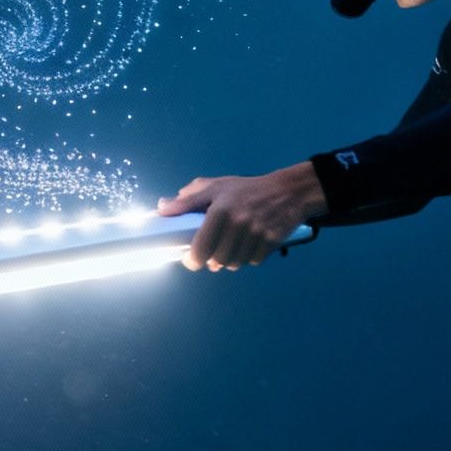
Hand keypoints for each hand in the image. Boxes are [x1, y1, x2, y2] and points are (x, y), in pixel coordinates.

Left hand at [158, 163, 327, 271]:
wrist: (288, 191)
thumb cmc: (245, 189)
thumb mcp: (215, 187)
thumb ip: (187, 199)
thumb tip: (162, 208)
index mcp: (221, 209)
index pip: (200, 248)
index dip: (191, 260)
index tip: (189, 259)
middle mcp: (239, 223)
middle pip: (216, 260)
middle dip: (210, 261)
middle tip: (209, 255)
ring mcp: (257, 234)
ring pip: (234, 264)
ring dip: (228, 261)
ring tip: (228, 248)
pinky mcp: (271, 243)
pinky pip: (252, 262)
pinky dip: (247, 258)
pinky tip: (247, 246)